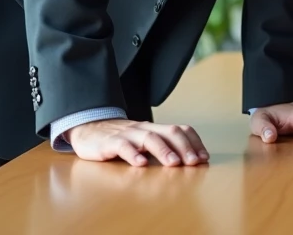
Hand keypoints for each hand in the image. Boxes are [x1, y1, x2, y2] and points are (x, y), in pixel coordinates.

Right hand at [66, 119, 208, 166]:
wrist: (89, 129)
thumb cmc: (121, 138)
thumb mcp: (144, 141)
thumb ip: (162, 148)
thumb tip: (188, 162)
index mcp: (155, 129)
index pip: (181, 130)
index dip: (194, 142)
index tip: (204, 158)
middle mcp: (145, 129)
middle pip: (170, 132)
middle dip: (185, 147)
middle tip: (194, 162)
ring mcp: (128, 134)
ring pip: (149, 138)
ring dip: (164, 151)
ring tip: (173, 164)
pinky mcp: (110, 142)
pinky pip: (122, 146)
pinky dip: (132, 154)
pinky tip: (140, 164)